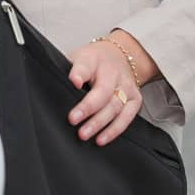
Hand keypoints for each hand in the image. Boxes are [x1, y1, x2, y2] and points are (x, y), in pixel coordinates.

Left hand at [65, 32, 156, 146]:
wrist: (117, 56)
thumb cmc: (92, 62)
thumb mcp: (76, 59)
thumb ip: (69, 72)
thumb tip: (58, 85)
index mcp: (93, 59)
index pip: (85, 65)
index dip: (79, 74)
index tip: (73, 82)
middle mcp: (113, 72)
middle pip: (102, 91)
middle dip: (88, 107)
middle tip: (73, 120)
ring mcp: (126, 85)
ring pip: (114, 106)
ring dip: (99, 123)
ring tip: (84, 134)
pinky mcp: (136, 98)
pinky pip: (127, 117)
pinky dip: (114, 130)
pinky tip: (102, 139)